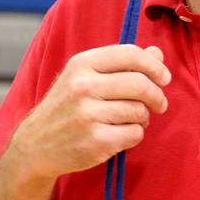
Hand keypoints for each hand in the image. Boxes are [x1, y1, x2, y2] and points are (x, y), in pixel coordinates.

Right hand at [7, 44, 170, 179]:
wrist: (35, 145)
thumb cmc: (67, 107)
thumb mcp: (85, 77)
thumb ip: (122, 64)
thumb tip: (157, 53)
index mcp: (81, 64)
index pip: (130, 54)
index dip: (154, 65)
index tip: (163, 77)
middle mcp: (82, 87)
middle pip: (140, 84)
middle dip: (157, 95)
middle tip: (159, 104)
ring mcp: (88, 115)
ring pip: (139, 111)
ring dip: (143, 118)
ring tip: (129, 120)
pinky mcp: (96, 142)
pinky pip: (135, 134)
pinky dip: (134, 135)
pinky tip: (119, 135)